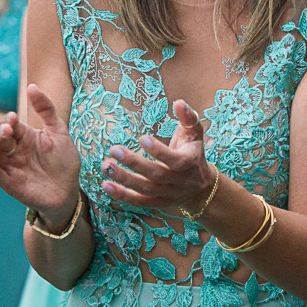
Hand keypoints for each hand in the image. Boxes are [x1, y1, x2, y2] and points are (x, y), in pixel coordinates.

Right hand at [0, 84, 81, 223]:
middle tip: (5, 130)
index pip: (13, 126)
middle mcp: (15, 152)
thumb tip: (31, 86)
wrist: (70, 191)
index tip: (13, 117)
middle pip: (1, 139)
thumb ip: (46, 109)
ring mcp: (12, 168)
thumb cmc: (64, 162)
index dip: (10, 121)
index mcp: (25, 138)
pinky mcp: (10, 184)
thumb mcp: (59, 132)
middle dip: (0, 133)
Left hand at [98, 99, 214, 214]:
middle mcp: (178, 181)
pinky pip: (139, 202)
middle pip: (156, 175)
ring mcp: (167, 194)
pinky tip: (106, 185)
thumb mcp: (195, 133)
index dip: (158, 151)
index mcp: (189, 162)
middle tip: (114, 150)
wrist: (201, 188)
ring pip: (145, 190)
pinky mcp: (157, 203)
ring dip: (124, 179)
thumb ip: (188, 117)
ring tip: (105, 166)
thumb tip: (179, 103)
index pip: (174, 159)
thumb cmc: (193, 152)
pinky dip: (122, 195)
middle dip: (134, 163)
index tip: (142, 137)